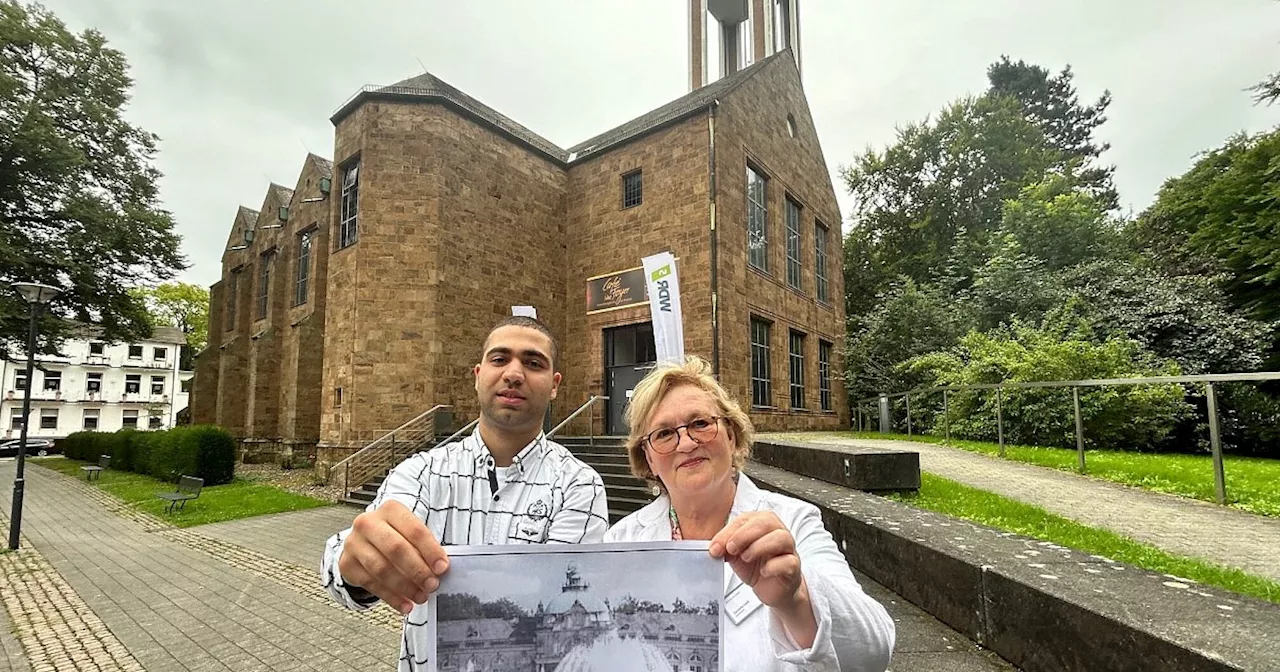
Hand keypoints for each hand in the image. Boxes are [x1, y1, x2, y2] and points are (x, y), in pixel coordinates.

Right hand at [337, 500, 449, 614]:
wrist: (364, 540)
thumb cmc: (395, 535)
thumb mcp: (409, 532)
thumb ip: (424, 547)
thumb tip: (440, 569)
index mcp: (390, 510)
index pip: (414, 530)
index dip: (430, 551)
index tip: (442, 568)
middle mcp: (368, 523)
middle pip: (396, 549)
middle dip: (417, 570)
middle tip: (432, 585)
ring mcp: (354, 543)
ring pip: (382, 568)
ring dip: (405, 587)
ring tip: (421, 597)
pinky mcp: (347, 564)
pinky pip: (371, 584)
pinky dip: (391, 597)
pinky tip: (405, 605)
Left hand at [709, 512, 807, 611]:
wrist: (772, 589)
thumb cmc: (756, 567)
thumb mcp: (736, 555)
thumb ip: (726, 548)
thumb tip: (714, 547)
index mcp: (762, 524)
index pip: (746, 519)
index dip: (729, 531)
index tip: (715, 547)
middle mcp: (778, 532)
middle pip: (766, 521)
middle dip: (744, 535)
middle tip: (731, 549)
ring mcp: (789, 549)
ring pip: (781, 537)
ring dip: (759, 547)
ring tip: (746, 558)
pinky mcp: (794, 567)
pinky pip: (788, 561)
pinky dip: (773, 566)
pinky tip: (763, 571)